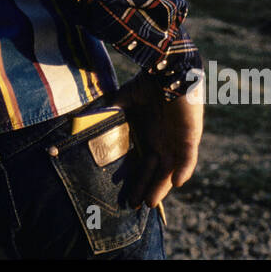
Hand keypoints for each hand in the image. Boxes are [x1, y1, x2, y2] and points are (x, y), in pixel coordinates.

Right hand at [118, 73, 202, 208]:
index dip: (136, 180)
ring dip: (162, 186)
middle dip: (147, 189)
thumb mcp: (125, 99)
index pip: (143, 164)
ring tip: (150, 202)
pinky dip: (183, 170)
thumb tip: (81, 118)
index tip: (125, 195)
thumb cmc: (149, 81)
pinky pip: (188, 158)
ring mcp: (177, 141)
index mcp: (150, 136)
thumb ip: (109, 111)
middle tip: (134, 205)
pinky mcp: (190, 136)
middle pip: (156, 172)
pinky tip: (176, 183)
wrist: (169, 66)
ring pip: (170, 170)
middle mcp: (164, 142)